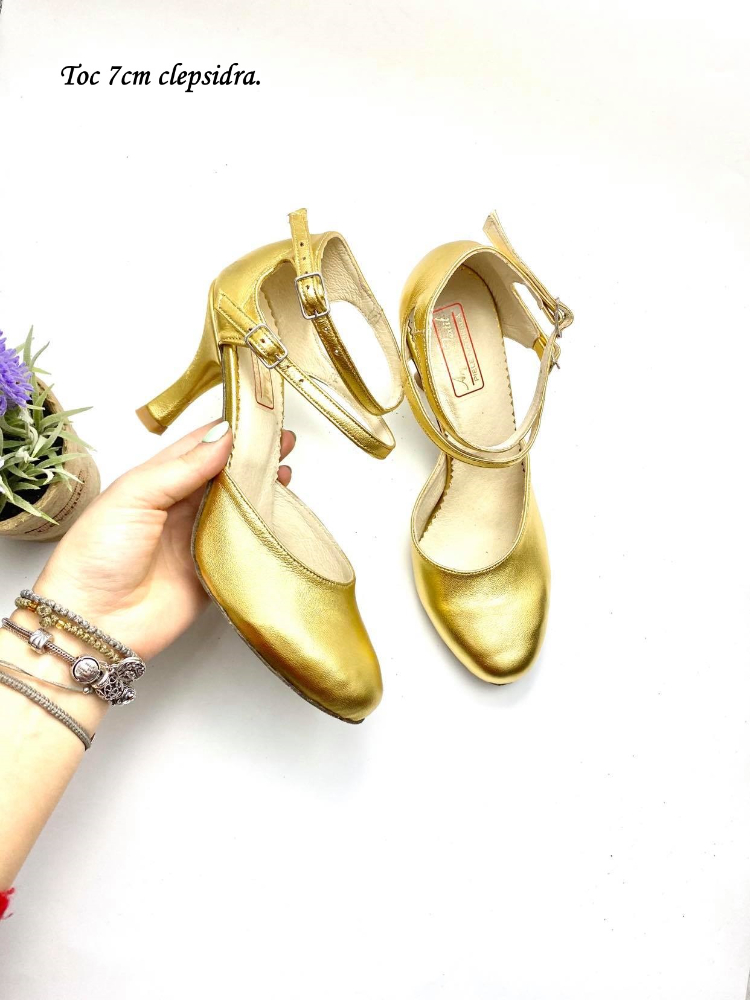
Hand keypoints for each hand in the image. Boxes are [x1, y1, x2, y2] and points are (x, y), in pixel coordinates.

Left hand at [34, 420, 295, 660]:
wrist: (93, 622)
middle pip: (224, 475)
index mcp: (156, 482)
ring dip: (262, 490)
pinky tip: (280, 516)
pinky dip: (263, 532)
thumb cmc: (96, 555)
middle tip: (284, 441)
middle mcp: (179, 507)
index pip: (198, 446)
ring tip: (287, 471)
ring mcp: (197, 539)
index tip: (259, 416)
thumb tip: (224, 437)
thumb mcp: (134, 496)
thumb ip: (182, 468)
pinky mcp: (213, 571)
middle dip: (253, 458)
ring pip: (238, 507)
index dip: (229, 430)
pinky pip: (244, 547)